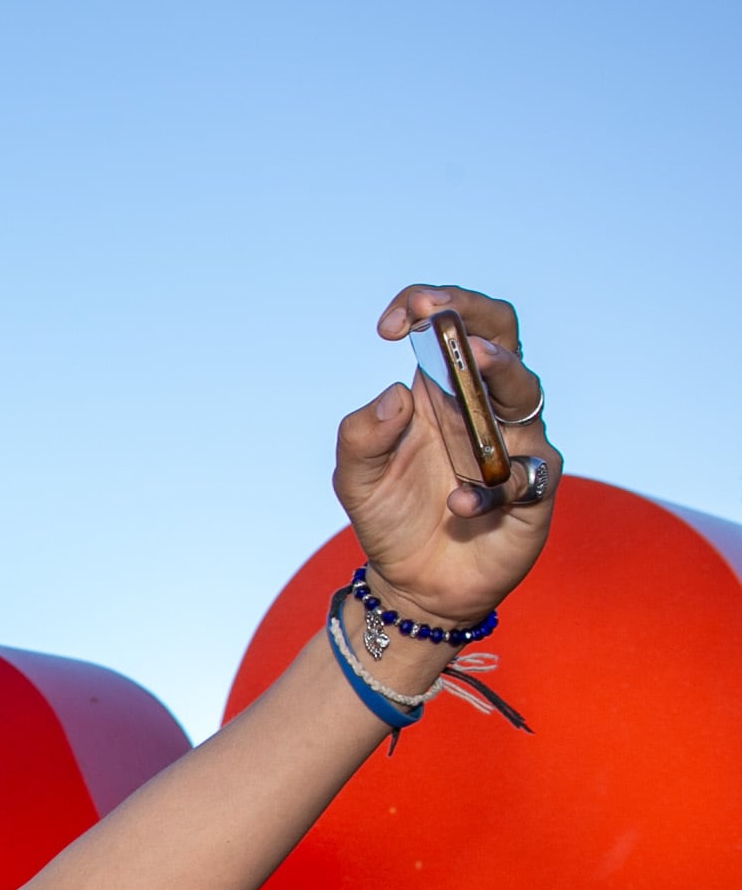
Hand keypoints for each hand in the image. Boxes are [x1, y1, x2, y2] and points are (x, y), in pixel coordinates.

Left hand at [338, 284, 560, 629]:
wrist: (412, 583)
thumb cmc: (390, 517)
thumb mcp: (355, 477)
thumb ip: (362, 435)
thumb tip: (395, 394)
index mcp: (440, 391)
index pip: (453, 325)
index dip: (430, 306)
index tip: (394, 320)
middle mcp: (483, 407)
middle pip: (500, 337)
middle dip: (473, 314)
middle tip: (438, 313)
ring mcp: (514, 445)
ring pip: (526, 391)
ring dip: (501, 372)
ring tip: (473, 360)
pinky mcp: (534, 490)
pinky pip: (525, 476)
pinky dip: (490, 487)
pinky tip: (456, 502)